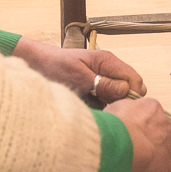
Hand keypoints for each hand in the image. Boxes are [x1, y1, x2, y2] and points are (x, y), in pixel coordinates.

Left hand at [12, 38, 144, 101]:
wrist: (36, 64)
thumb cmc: (54, 66)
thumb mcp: (78, 77)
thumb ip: (103, 84)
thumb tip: (126, 91)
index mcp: (108, 61)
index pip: (134, 79)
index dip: (131, 95)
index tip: (118, 107)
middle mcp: (109, 69)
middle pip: (131, 88)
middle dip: (124, 102)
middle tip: (107, 110)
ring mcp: (104, 78)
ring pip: (120, 96)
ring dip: (112, 105)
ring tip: (96, 110)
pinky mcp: (96, 87)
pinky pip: (108, 100)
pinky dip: (103, 106)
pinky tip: (91, 110)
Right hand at [107, 95, 170, 171]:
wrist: (122, 145)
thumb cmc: (115, 126)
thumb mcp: (116, 107)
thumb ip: (125, 110)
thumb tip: (123, 116)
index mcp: (153, 108)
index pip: (148, 115)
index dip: (137, 125)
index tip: (127, 131)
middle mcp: (165, 125)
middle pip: (156, 133)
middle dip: (144, 140)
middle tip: (129, 147)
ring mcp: (168, 145)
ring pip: (159, 151)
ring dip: (147, 156)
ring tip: (129, 161)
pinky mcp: (166, 165)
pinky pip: (157, 170)